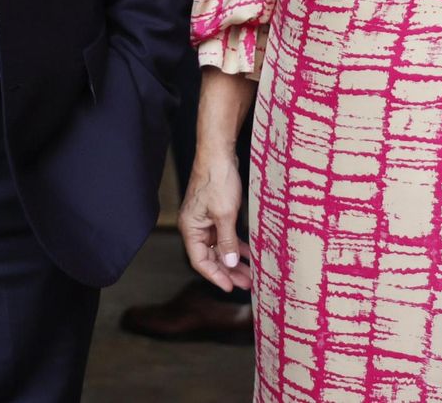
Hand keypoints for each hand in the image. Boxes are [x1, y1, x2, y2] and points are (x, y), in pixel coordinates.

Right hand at [179, 153, 251, 293]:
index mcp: (190, 228)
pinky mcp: (215, 212)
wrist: (219, 153)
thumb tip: (228, 264)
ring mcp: (205, 219)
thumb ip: (226, 241)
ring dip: (234, 260)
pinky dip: (236, 245)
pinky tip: (249, 254)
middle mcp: (195, 226)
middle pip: (210, 256)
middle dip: (228, 271)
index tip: (229, 287)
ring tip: (250, 274)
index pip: (200, 261)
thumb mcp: (225, 214)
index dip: (215, 276)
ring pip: (219, 247)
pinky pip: (225, 235)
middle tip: (246, 284)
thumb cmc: (217, 179)